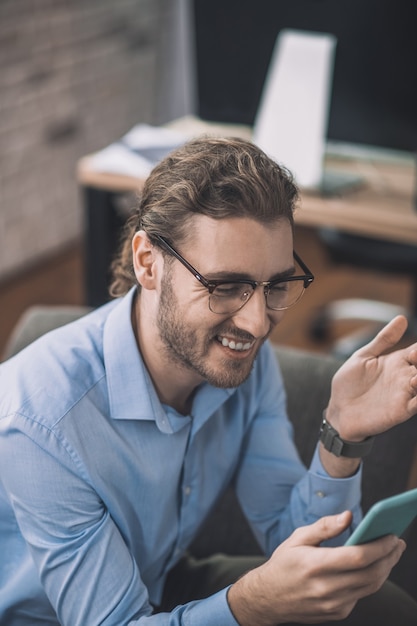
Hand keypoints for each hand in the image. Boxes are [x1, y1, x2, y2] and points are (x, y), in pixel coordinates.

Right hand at [227, 511, 404, 625]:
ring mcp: (333, 604)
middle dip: (389, 556)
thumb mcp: (297, 538)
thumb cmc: (283, 564)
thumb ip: (324, 526)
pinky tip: (373, 566)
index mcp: (315, 565)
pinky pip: (361, 595)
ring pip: (371, 586)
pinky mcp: (337, 613)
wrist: (268, 599)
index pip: (358, 556)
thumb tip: (348, 516)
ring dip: (385, 568)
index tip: (392, 534)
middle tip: (397, 542)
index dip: (380, 545)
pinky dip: (371, 579)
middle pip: (371, 573)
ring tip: (391, 552)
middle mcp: (326, 588)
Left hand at [327, 315, 416, 441]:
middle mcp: (405, 377)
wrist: (338, 411)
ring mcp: (404, 394)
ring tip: (416, 378)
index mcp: (398, 362)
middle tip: (415, 358)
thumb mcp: (364, 356)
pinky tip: (416, 391)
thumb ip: (383, 340)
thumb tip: (402, 318)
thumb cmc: (350, 384)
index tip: (414, 351)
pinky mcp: (401, 411)